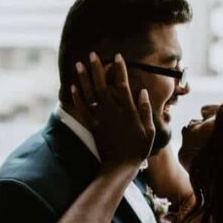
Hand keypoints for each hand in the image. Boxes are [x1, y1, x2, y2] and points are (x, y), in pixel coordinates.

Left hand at [71, 52, 153, 166]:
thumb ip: (146, 110)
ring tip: (78, 64)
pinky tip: (73, 86)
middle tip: (92, 54)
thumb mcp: (149, 131)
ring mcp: (100, 119)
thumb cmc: (138, 150)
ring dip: (84, 79)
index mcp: (128, 111)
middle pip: (103, 86)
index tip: (117, 56)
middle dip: (97, 69)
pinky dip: (77, 98)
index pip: (123, 85)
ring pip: (90, 95)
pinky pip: (83, 110)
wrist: (119, 167)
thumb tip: (142, 91)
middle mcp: (112, 112)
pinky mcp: (92, 126)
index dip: (120, 70)